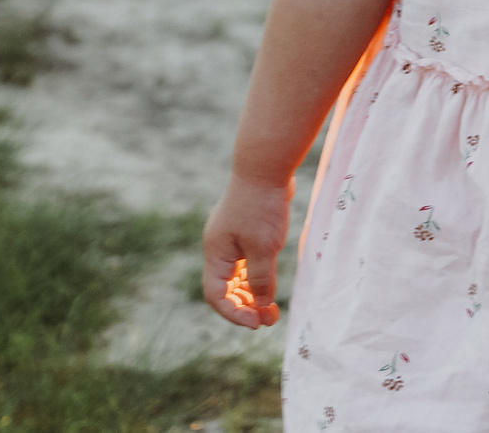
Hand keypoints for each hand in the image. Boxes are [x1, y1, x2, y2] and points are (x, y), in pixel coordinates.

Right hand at [201, 174, 293, 328]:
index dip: (233, 313)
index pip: (216, 295)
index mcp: (216, 253)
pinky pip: (247, 262)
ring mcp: (231, 238)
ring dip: (252, 294)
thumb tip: (262, 304)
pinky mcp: (245, 230)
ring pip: (237, 276)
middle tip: (269, 319)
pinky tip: (271, 282)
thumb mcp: (263, 248)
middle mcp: (219, 247)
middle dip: (245, 307)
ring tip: (272, 309)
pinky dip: (256, 276)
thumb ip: (261, 279)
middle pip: (225, 288)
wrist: (267, 166)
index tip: (256, 322)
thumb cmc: (262, 206)